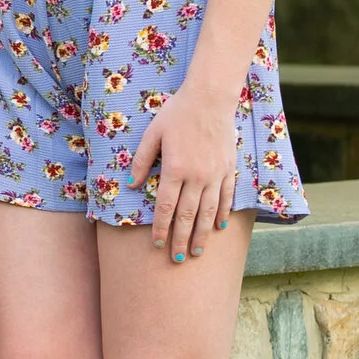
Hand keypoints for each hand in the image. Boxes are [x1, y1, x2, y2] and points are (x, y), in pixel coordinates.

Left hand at [133, 83, 238, 258]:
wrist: (210, 99)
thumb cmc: (177, 113)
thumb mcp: (152, 133)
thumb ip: (142, 160)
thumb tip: (130, 184)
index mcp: (175, 169)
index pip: (166, 206)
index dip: (161, 227)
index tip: (157, 244)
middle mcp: (197, 176)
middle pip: (188, 215)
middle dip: (182, 239)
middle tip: (178, 259)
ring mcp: (215, 174)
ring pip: (209, 212)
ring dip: (202, 234)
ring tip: (197, 251)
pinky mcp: (228, 169)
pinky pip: (227, 197)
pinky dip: (222, 214)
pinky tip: (217, 227)